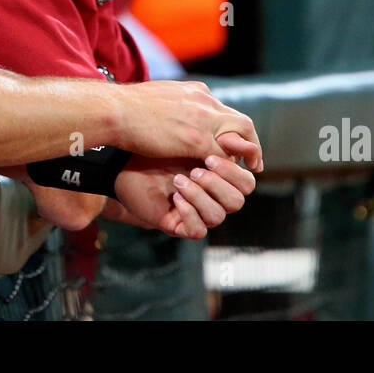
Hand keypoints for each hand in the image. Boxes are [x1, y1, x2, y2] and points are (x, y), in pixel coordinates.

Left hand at [112, 153, 254, 238]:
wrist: (127, 164)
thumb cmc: (159, 150)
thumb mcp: (190, 142)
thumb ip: (218, 142)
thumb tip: (246, 143)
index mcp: (221, 178)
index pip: (246, 183)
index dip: (234, 172)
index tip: (210, 158)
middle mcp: (213, 198)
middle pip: (237, 201)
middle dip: (218, 184)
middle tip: (196, 169)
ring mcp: (197, 212)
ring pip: (217, 216)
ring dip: (199, 196)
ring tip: (179, 181)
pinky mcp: (180, 225)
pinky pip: (197, 230)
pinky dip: (188, 211)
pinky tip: (176, 197)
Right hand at [116, 80, 262, 170]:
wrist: (114, 110)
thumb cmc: (126, 107)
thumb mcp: (159, 97)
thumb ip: (175, 104)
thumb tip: (174, 110)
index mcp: (195, 91)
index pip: (224, 110)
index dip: (233, 129)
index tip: (234, 143)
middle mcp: (205, 101)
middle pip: (241, 121)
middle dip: (250, 143)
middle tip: (253, 160)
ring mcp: (203, 120)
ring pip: (240, 137)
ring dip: (244, 156)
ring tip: (247, 170)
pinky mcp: (196, 139)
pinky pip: (223, 155)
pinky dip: (226, 166)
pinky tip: (224, 176)